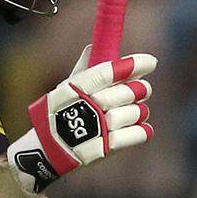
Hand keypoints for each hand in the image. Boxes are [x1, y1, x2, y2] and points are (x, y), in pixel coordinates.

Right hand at [7, 51, 155, 192]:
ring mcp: (98, 129)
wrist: (46, 151)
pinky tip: (141, 127)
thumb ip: (84, 68)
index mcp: (77, 88)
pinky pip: (137, 134)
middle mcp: (88, 107)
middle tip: (142, 88)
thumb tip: (92, 46)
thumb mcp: (64, 89)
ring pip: (135, 113)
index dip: (133, 65)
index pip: (109, 72)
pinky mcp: (105, 149)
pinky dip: (143, 130)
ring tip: (137, 110)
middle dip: (140, 88)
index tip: (150, 62)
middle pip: (127, 92)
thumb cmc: (58, 114)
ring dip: (140, 110)